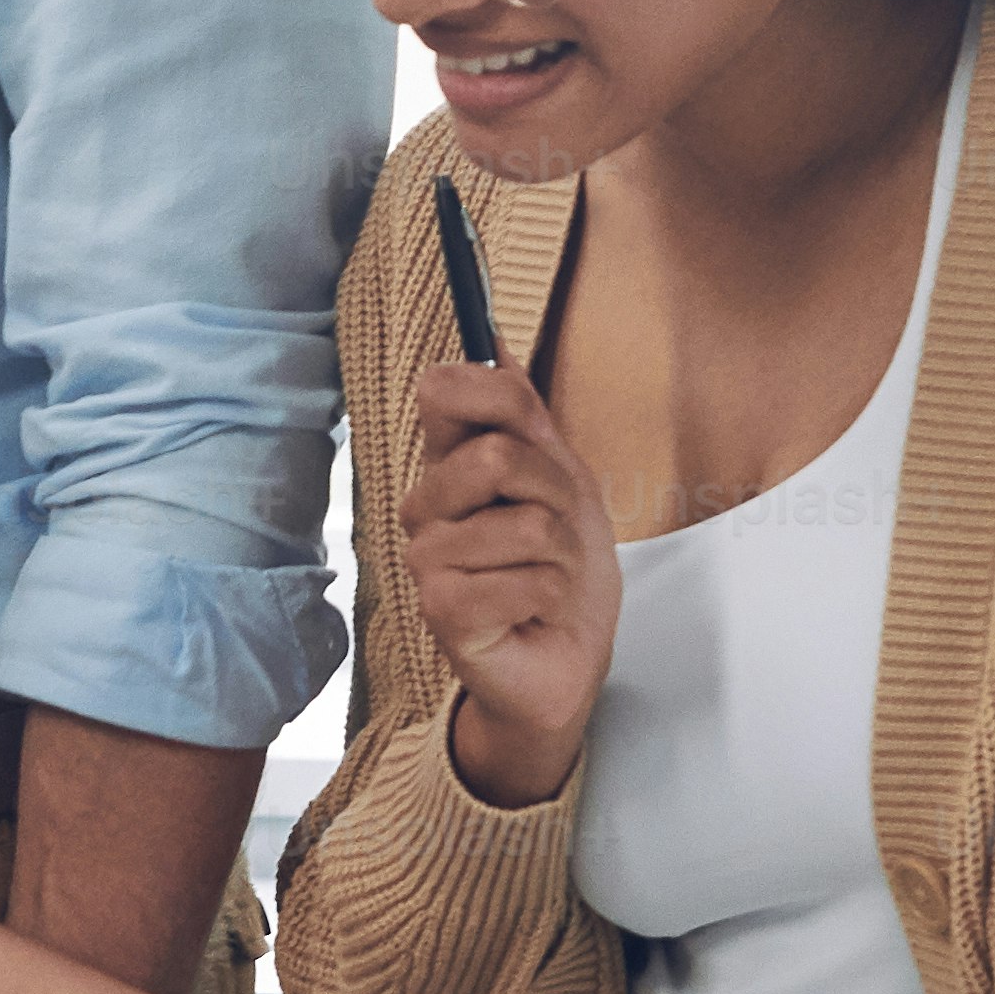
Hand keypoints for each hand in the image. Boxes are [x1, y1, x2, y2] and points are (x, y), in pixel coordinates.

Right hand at [400, 357, 615, 805]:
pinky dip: (554, 596)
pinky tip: (535, 612)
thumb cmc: (560, 569)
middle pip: (497, 457)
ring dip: (564, 556)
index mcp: (447, 468)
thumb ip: (522, 413)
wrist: (567, 655)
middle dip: (557, 496)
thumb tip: (494, 338)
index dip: (498, 399)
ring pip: (526, 525)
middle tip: (557, 533)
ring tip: (549, 578)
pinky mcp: (443, 612)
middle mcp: (426, 509)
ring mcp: (428, 561)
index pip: (447, 393)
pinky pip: (528, 578)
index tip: (530, 431)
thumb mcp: (560, 477)